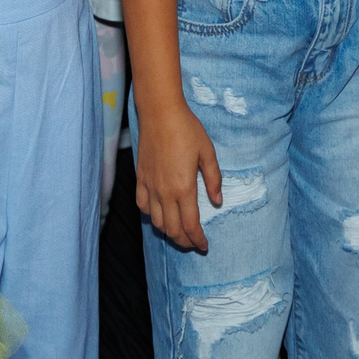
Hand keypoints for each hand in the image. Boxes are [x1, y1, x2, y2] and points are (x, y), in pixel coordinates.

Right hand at [134, 96, 221, 252]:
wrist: (160, 113)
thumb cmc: (187, 129)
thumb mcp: (208, 152)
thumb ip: (214, 179)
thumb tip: (218, 202)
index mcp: (184, 188)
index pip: (190, 225)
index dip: (198, 240)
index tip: (204, 246)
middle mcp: (164, 192)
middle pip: (172, 229)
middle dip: (184, 241)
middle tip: (194, 243)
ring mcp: (150, 186)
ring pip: (156, 222)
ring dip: (168, 232)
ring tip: (179, 232)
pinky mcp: (140, 179)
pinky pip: (143, 206)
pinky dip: (152, 216)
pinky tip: (160, 214)